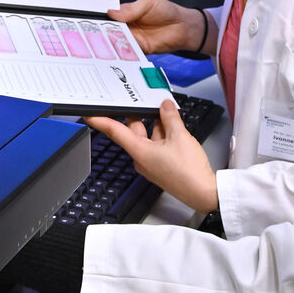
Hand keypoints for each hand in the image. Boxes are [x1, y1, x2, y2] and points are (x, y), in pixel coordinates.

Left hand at [85, 98, 218, 211]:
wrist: (203, 193)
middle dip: (140, 115)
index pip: (115, 132)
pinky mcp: (160, 166)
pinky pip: (156, 145)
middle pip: (134, 131)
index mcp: (140, 152)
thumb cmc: (189, 171)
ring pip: (147, 137)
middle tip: (142, 99)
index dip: (101, 121)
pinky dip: (162, 134)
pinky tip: (172, 125)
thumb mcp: (180, 136)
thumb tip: (165, 106)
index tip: (89, 114)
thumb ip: (170, 118)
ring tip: (165, 110)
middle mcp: (141, 158)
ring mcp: (151, 163)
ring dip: (155, 124)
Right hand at [108, 0, 208, 54]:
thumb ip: (131, 8)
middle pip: (111, 29)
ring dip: (112, 41)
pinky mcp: (139, 49)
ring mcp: (132, 38)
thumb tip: (113, 12)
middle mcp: (128, 26)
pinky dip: (123, 50)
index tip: (95, 19)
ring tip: (108, 38)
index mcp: (127, 12)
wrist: (183, 27)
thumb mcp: (148, 2)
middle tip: (98, 30)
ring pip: (117, 41)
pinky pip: (128, 51)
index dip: (103, 17)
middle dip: (104, 30)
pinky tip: (120, 47)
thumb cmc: (167, 11)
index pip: (110, 15)